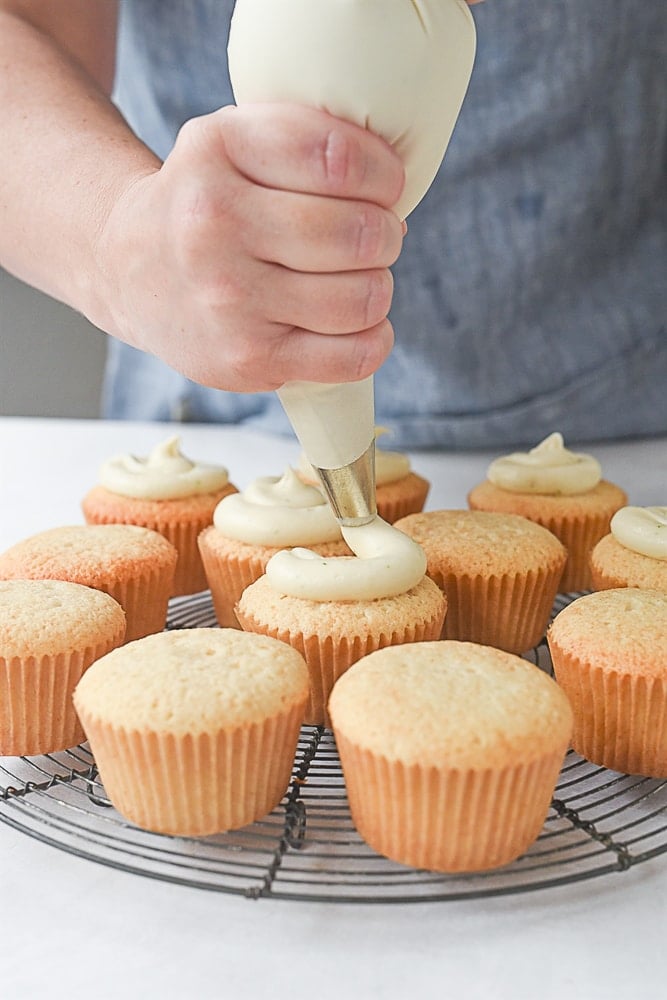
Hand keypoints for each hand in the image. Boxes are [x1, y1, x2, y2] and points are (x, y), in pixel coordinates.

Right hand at [94, 103, 405, 392]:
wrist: (128, 271)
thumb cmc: (204, 202)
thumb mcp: (232, 139)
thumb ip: (305, 137)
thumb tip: (396, 192)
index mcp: (217, 150)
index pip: (339, 158)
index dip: (385, 174)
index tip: (385, 186)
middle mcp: (214, 224)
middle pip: (359, 233)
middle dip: (385, 235)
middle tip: (372, 238)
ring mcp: (229, 300)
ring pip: (363, 297)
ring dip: (378, 287)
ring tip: (356, 280)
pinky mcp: (247, 359)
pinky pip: (352, 356)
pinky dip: (373, 340)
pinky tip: (356, 325)